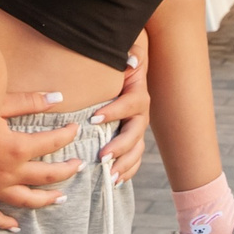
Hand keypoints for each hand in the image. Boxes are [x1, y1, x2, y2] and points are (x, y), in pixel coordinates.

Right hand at [0, 91, 85, 229]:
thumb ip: (29, 101)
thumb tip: (58, 98)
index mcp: (16, 148)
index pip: (53, 142)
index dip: (68, 135)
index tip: (75, 129)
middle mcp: (8, 173)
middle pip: (47, 176)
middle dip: (67, 171)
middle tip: (78, 166)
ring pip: (26, 200)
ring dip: (46, 200)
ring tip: (61, 198)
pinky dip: (4, 223)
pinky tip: (15, 227)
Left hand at [93, 47, 148, 184]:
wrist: (129, 66)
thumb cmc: (120, 61)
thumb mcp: (124, 53)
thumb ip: (129, 54)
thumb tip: (130, 60)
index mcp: (137, 93)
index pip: (130, 103)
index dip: (114, 111)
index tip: (94, 119)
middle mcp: (140, 113)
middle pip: (135, 132)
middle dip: (120, 146)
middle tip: (102, 156)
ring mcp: (137, 127)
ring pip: (137, 149)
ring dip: (125, 163)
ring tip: (110, 175)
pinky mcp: (132, 138)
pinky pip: (135, 158)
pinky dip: (128, 170)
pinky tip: (116, 181)